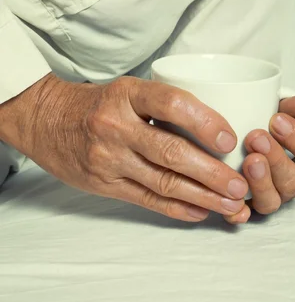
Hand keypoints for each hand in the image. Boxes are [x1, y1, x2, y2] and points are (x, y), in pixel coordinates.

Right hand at [0, 74, 248, 221]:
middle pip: (172, 151)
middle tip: (240, 184)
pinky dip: (177, 208)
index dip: (205, 121)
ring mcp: (108, 158)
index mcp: (127, 94)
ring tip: (230, 203)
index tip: (230, 138)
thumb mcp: (128, 89)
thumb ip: (164, 104)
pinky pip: (147, 200)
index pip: (172, 103)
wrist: (47, 120)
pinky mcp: (104, 184)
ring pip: (163, 182)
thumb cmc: (99, 104)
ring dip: (202, 196)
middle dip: (212, 172)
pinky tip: (201, 212)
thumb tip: (218, 126)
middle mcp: (116, 125)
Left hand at [223, 95, 294, 223]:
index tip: (277, 120)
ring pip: (272, 201)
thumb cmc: (263, 123)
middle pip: (293, 181)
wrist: (236, 133)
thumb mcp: (279, 111)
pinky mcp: (243, 208)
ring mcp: (269, 197)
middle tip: (256, 137)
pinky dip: (237, 213)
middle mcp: (290, 182)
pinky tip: (231, 204)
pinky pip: (242, 216)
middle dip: (276, 159)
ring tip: (247, 161)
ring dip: (260, 182)